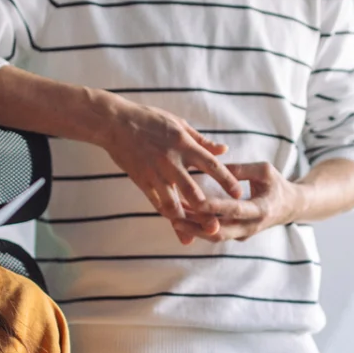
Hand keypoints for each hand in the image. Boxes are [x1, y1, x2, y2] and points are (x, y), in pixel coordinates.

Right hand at [100, 98, 242, 229]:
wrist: (115, 123)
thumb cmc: (149, 119)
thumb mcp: (179, 124)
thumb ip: (202, 141)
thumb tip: (224, 149)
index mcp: (184, 145)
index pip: (211, 165)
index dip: (226, 180)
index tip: (238, 193)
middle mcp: (171, 162)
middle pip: (192, 191)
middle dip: (205, 210)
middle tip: (217, 225)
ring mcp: (155, 174)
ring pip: (172, 204)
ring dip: (185, 219)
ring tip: (196, 233)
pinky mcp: (142, 181)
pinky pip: (156, 203)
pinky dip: (167, 214)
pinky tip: (177, 224)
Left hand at [173, 163, 301, 241]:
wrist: (290, 207)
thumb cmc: (276, 184)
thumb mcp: (264, 170)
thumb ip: (241, 169)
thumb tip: (216, 165)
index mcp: (261, 209)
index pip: (234, 210)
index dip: (214, 207)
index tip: (196, 201)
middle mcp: (251, 227)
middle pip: (220, 232)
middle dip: (196, 226)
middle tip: (174, 216)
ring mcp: (244, 234)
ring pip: (215, 237)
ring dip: (194, 229)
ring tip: (173, 218)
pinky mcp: (237, 235)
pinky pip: (216, 234)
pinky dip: (199, 228)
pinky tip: (183, 219)